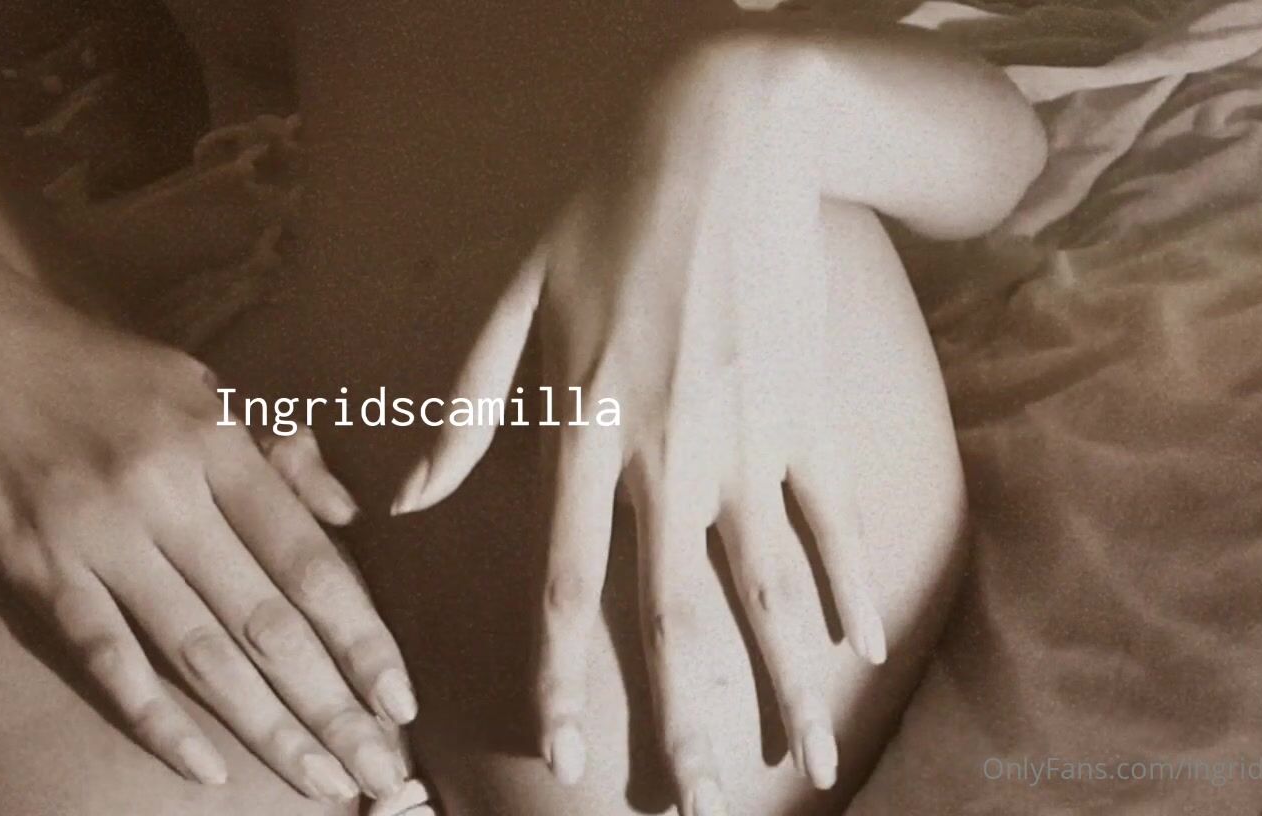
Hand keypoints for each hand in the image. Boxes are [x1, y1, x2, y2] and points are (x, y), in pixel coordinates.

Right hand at [0, 242, 415, 802]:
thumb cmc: (82, 357)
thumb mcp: (192, 379)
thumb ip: (272, 448)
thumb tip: (346, 511)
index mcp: (216, 440)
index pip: (309, 560)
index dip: (361, 638)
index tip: (400, 700)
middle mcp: (166, 492)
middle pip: (267, 620)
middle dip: (331, 706)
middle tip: (379, 773)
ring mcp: (97, 535)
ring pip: (200, 652)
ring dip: (267, 728)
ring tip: (322, 783)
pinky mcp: (34, 566)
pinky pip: (106, 657)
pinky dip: (157, 721)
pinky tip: (206, 770)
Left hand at [387, 45, 883, 811]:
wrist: (728, 136)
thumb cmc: (603, 216)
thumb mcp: (510, 299)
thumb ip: (460, 410)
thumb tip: (403, 502)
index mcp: (582, 433)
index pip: (563, 586)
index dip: (562, 680)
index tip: (568, 761)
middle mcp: (669, 455)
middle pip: (673, 616)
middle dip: (688, 723)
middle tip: (700, 806)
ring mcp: (749, 438)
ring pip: (767, 586)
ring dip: (786, 683)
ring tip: (806, 763)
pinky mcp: (807, 411)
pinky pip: (829, 517)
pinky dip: (846, 586)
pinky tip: (858, 650)